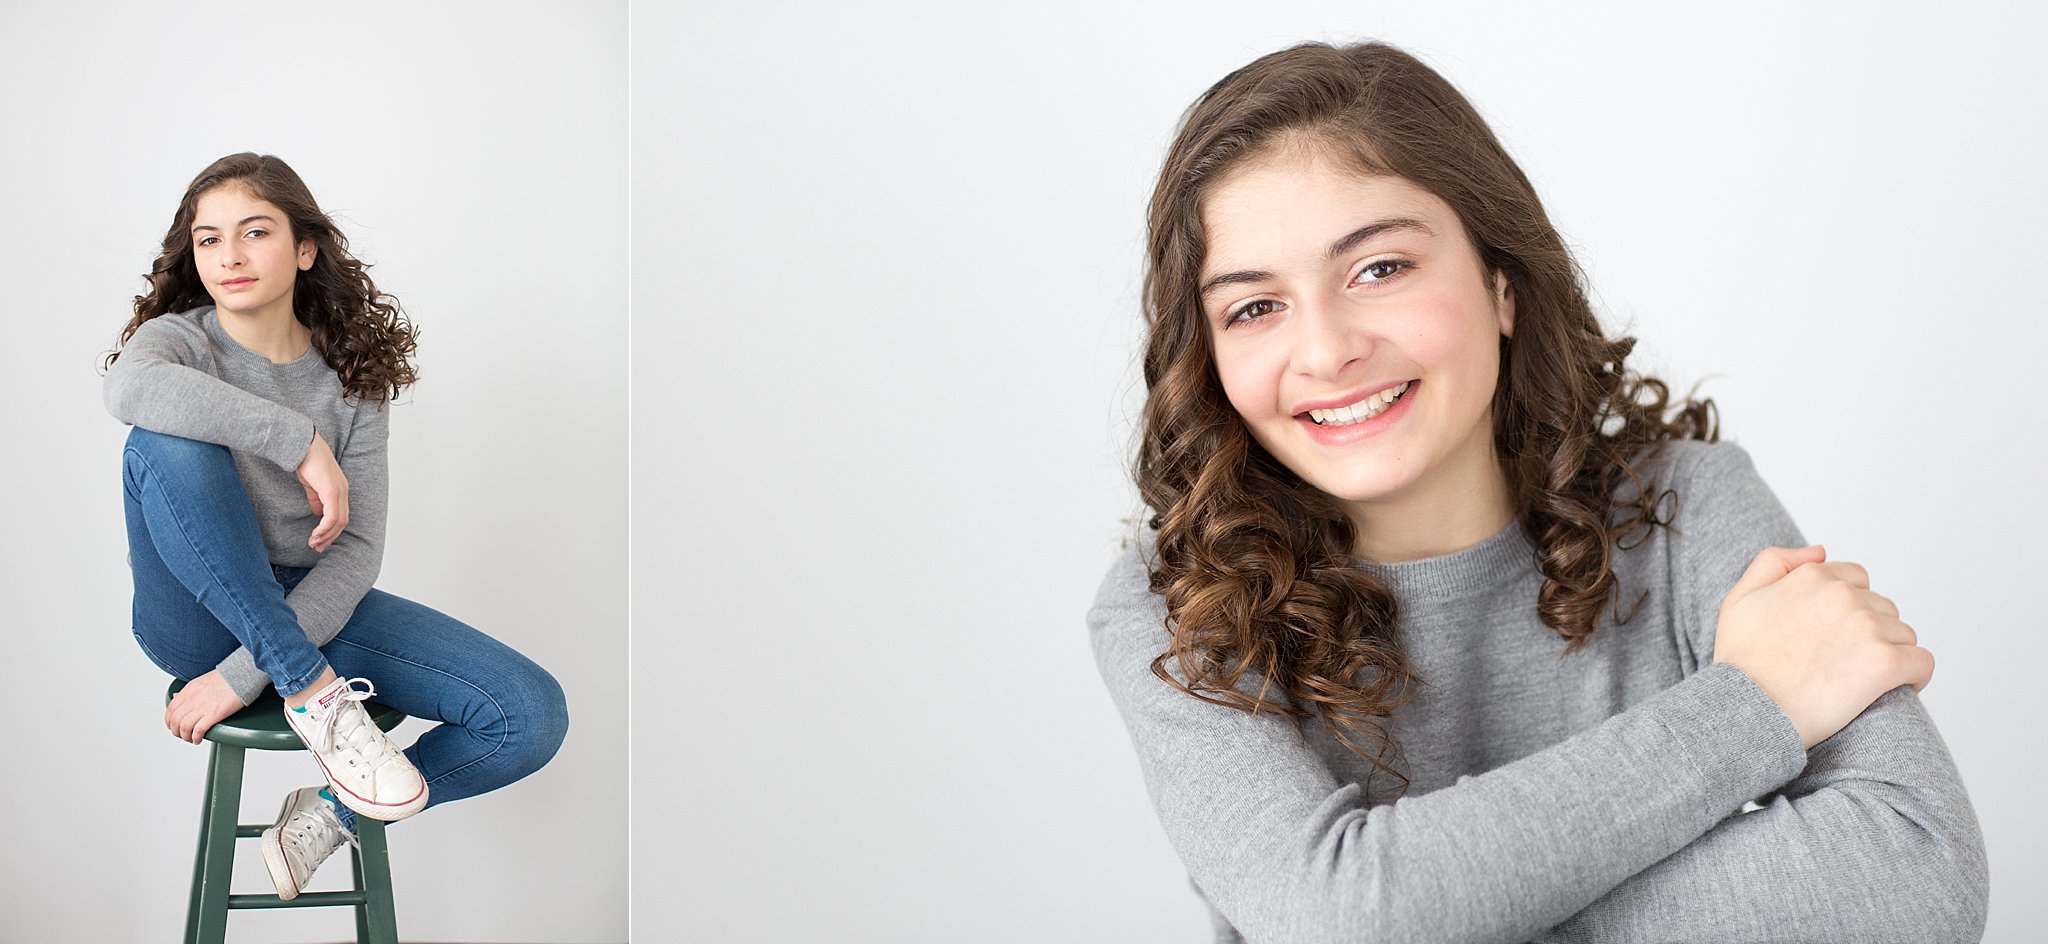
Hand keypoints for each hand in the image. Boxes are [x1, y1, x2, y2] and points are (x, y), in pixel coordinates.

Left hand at [165, 670, 248, 743]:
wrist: (242, 675)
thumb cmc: (226, 678)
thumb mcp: (200, 681)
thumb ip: (187, 692)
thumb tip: (176, 697)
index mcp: (188, 690)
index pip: (170, 710)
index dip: (169, 722)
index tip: (173, 727)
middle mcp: (192, 699)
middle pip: (175, 721)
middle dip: (176, 731)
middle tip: (182, 735)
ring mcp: (202, 707)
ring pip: (184, 727)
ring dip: (185, 737)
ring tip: (191, 739)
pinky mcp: (214, 714)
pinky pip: (198, 730)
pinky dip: (196, 737)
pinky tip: (199, 739)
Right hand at [296, 430, 348, 552]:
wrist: (302, 445)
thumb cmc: (306, 462)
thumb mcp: (312, 486)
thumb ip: (316, 499)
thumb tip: (318, 513)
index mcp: (340, 490)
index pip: (341, 516)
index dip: (332, 531)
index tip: (320, 541)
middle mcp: (343, 491)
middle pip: (342, 522)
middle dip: (330, 537)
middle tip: (317, 548)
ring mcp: (339, 491)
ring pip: (338, 521)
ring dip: (325, 535)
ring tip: (313, 544)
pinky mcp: (332, 491)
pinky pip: (331, 516)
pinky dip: (324, 528)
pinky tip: (315, 535)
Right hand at [1714, 545, 1934, 748]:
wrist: (1747, 709)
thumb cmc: (1741, 662)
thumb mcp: (1739, 598)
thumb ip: (1773, 562)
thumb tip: (1820, 551)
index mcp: (1813, 577)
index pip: (1856, 580)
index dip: (1848, 609)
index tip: (1837, 634)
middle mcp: (1843, 595)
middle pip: (1882, 608)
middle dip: (1869, 631)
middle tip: (1843, 661)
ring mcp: (1866, 627)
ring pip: (1903, 635)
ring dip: (1889, 653)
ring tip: (1862, 678)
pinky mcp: (1884, 662)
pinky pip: (1922, 662)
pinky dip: (1915, 675)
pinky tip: (1898, 687)